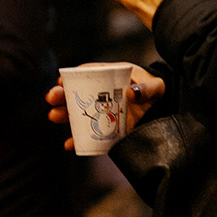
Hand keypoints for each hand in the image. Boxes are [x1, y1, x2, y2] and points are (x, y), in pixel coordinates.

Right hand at [46, 66, 165, 151]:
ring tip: (53, 116)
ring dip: (64, 114)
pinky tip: (69, 144)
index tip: (62, 80)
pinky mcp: (106, 130)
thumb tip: (130, 93)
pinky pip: (88, 135)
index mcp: (114, 77)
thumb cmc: (158, 93)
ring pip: (79, 112)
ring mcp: (103, 112)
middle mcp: (104, 94)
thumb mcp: (156, 88)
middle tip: (51, 98)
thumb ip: (147, 90)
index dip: (75, 75)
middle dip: (62, 95)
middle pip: (79, 93)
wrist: (165, 113)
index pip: (91, 72)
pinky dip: (78, 140)